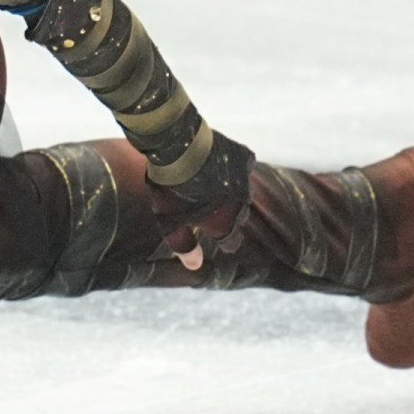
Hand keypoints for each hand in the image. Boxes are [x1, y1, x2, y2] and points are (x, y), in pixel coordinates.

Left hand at [145, 137, 253, 267]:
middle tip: (209, 209)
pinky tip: (219, 166)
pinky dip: (234, 170)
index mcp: (225, 223)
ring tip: (212, 188)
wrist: (178, 147)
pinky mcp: (243, 157)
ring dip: (230, 193)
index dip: (223, 241)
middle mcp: (241, 205)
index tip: (215, 237)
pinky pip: (243, 169)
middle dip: (226, 216)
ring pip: (241, 193)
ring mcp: (245, 180)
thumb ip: (184, 246)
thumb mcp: (169, 223)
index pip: (231, 241)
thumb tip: (195, 266)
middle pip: (238, 217)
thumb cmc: (171, 189)